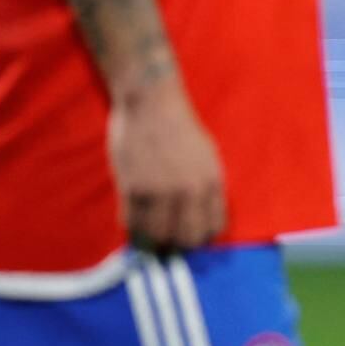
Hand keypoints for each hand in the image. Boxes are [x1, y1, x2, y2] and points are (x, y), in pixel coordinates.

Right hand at [108, 82, 224, 252]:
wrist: (150, 102)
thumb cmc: (177, 126)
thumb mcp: (205, 156)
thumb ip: (204, 187)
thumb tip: (197, 218)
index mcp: (211, 181)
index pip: (213, 227)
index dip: (200, 236)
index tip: (188, 235)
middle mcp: (190, 191)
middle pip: (186, 238)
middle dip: (176, 243)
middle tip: (165, 240)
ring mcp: (161, 191)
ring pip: (157, 235)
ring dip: (150, 236)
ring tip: (145, 228)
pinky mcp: (134, 188)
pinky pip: (131, 222)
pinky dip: (130, 224)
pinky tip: (131, 213)